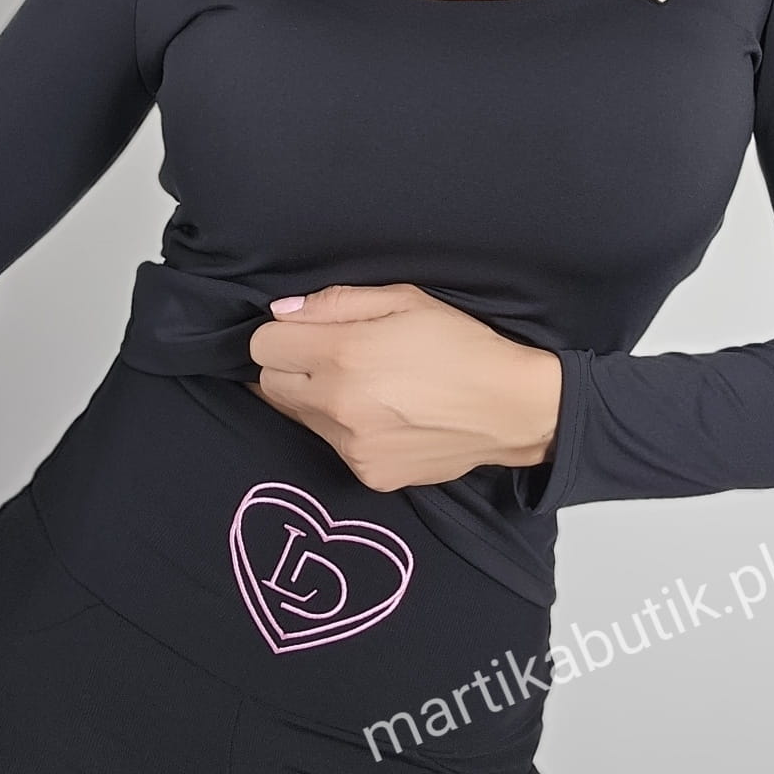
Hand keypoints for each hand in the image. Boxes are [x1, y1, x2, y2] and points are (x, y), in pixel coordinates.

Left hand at [245, 283, 558, 492]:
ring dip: (317, 400)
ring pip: (299, 418)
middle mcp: (338, 405)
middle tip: (335, 358)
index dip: (283, 333)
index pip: (262, 346)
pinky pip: (333, 446)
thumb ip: (334, 302)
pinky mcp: (367, 474)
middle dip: (292, 366)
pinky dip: (346, 430)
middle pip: (271, 384)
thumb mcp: (403, 299)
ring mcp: (351, 446)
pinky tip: (385, 417)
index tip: (309, 332)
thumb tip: (281, 313)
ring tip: (367, 388)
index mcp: (343, 354)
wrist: (510, 408)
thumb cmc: (459, 344)